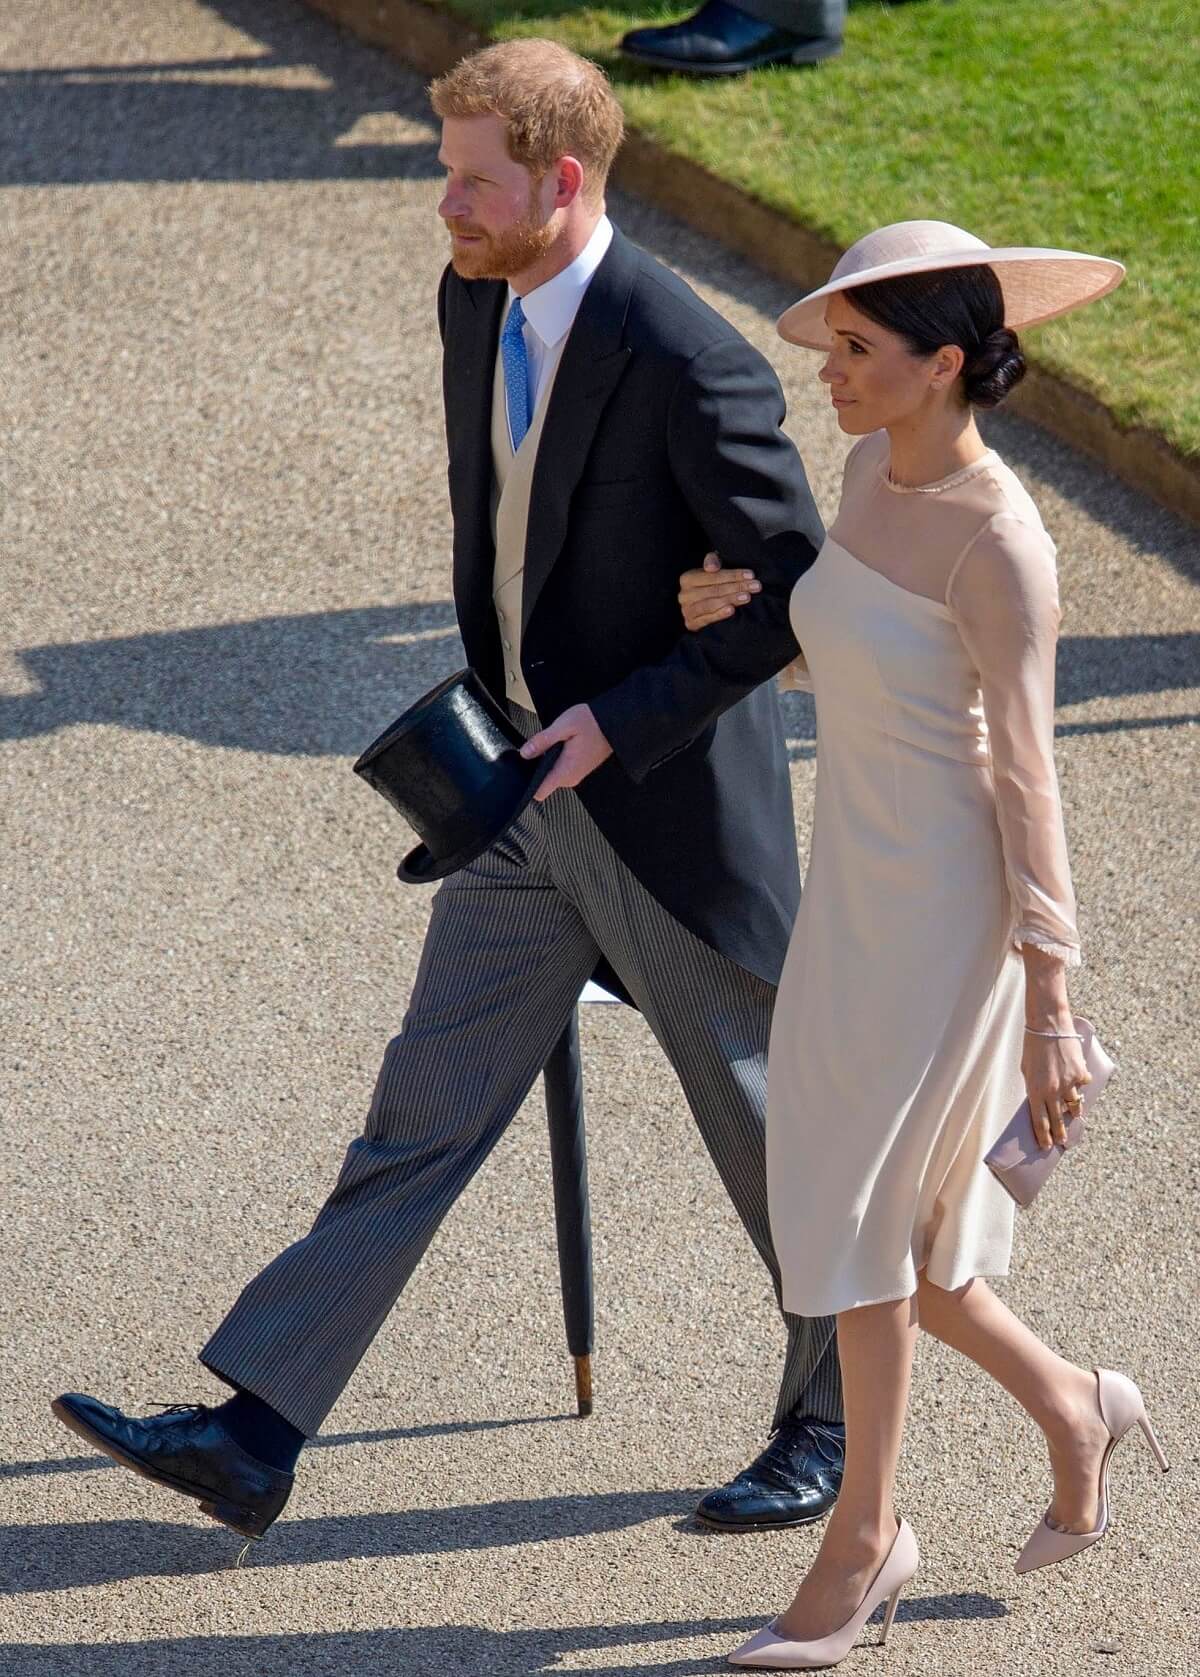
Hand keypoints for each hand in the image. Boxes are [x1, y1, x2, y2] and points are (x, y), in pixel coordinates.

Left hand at [519, 704, 612, 800]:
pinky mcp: (579, 769)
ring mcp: (576, 774)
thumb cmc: (593, 722)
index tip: (525, 768)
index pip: (540, 792)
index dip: (529, 782)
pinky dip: (557, 758)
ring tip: (556, 742)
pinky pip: (560, 769)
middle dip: (538, 765)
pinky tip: (563, 744)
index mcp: (566, 770)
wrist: (616, 722)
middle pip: (543, 782)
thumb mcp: (563, 726)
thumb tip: (525, 753)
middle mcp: (571, 777)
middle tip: (544, 744)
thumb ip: (542, 741)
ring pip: (551, 774)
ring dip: (548, 760)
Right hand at [678, 552, 760, 630]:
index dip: (733, 575)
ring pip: (711, 604)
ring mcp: (686, 610)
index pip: (713, 576)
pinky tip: (732, 610)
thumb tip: (711, 567)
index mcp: (687, 578)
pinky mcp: (690, 624)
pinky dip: (719, 615)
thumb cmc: (710, 583)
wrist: (701, 604)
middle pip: (714, 590)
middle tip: (755, 586)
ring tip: (747, 597)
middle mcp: (684, 595)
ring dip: (731, 600)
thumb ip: (712, 561)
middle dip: (737, 587)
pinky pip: (706, 619)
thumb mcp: (712, 568)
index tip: (751, 575)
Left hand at [1021, 1032, 1092, 1149]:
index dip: (1043, 1136)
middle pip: (1057, 1119)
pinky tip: (1078, 1081)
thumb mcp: (1027, 1070)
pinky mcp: (1080, 1074)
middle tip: (1062, 1141)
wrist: (1048, 1026)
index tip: (1046, 1146)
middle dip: (1060, 1133)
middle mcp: (1052, 1091)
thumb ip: (1034, 1087)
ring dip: (1073, 1111)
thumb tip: (1040, 1101)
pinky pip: (1082, 1085)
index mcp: (1035, 1091)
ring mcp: (1068, 1084)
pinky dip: (1081, 1085)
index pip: (1039, 1121)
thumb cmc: (1033, 1046)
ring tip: (1073, 1115)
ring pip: (1074, 1105)